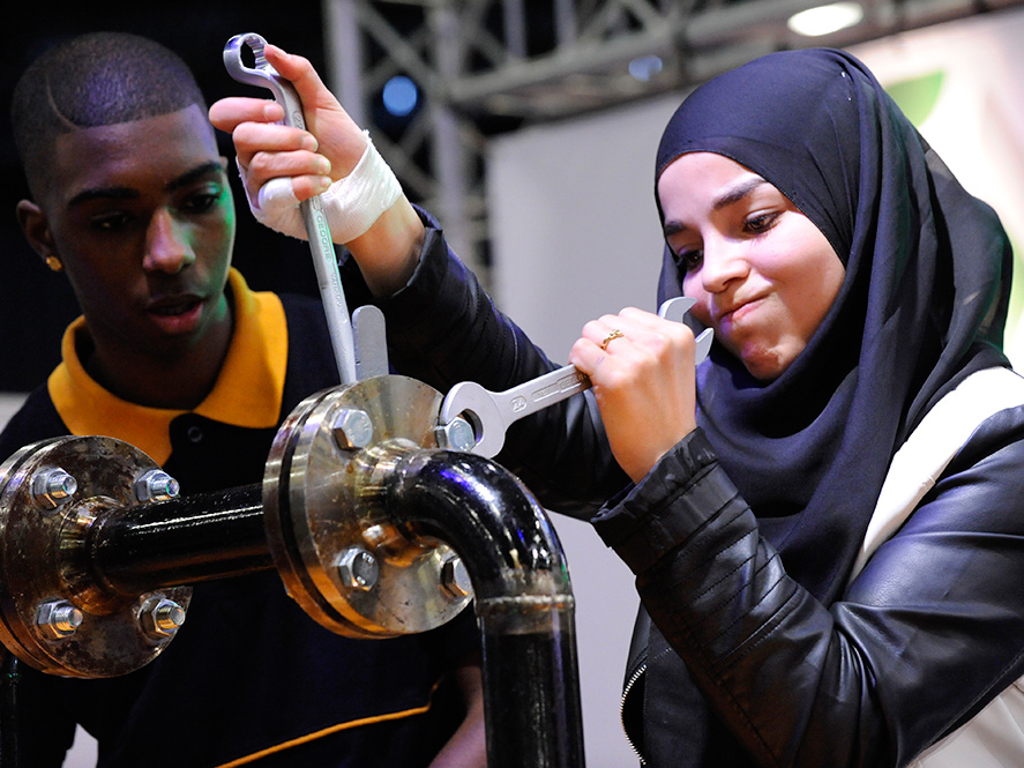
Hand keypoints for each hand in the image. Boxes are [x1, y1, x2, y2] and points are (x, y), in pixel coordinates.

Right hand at [209, 44, 365, 198]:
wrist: (363, 184)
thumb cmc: (341, 146)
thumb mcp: (324, 104)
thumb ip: (299, 75)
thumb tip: (271, 51)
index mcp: (259, 127)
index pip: (225, 114)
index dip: (245, 109)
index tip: (277, 110)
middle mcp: (252, 155)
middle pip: (242, 138)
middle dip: (285, 138)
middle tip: (312, 142)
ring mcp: (258, 184)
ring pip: (262, 166)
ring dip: (302, 162)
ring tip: (324, 165)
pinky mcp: (269, 209)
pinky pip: (274, 194)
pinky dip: (303, 185)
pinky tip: (322, 184)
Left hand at [568, 307, 698, 482]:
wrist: (668, 455)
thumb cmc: (667, 419)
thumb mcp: (675, 368)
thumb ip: (652, 343)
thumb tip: (619, 332)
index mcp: (679, 336)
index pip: (629, 315)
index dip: (619, 337)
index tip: (621, 355)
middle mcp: (660, 343)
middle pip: (607, 321)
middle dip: (603, 344)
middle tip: (610, 369)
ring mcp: (636, 358)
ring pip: (591, 332)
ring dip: (590, 353)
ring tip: (604, 377)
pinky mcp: (614, 376)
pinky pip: (580, 351)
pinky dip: (578, 365)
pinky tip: (591, 382)